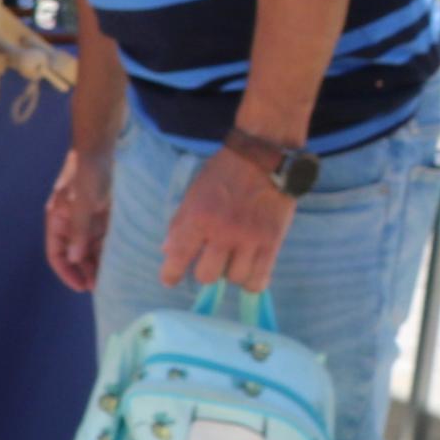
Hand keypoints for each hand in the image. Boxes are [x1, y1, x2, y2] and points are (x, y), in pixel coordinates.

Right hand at [42, 147, 111, 293]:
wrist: (103, 147)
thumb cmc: (88, 173)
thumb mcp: (84, 203)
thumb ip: (79, 231)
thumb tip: (75, 258)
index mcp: (58, 220)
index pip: (56, 254)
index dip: (67, 272)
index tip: (82, 287)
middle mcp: (71, 223)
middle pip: (75, 254)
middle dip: (85, 271)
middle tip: (101, 287)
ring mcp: (88, 219)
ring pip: (91, 248)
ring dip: (98, 263)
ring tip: (112, 278)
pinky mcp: (104, 214)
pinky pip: (105, 238)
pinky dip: (110, 249)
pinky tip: (120, 261)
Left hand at [157, 147, 291, 294]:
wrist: (262, 158)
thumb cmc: (223, 173)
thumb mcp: (193, 193)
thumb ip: (180, 224)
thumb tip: (167, 252)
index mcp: (199, 218)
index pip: (179, 256)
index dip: (171, 274)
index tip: (170, 280)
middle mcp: (223, 232)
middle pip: (207, 276)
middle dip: (205, 272)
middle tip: (209, 262)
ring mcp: (250, 239)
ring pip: (235, 279)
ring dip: (230, 274)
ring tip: (232, 262)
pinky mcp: (272, 242)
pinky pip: (260, 278)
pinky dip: (252, 282)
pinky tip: (249, 273)